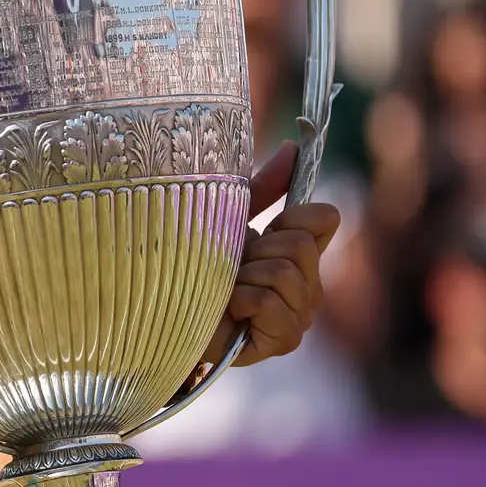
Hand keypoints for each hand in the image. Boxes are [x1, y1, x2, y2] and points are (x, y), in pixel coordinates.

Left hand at [210, 141, 343, 365]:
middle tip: (231, 267)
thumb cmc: (188, 264)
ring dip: (244, 277)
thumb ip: (262, 187)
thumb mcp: (226, 218)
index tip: (262, 226)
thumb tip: (293, 146)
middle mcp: (306, 283)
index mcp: (296, 252)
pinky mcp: (284, 339)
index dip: (293, 214)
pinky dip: (243, 302)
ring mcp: (298, 314)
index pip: (326, 217)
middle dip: (256, 249)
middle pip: (302, 244)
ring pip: (286, 273)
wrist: (159, 311)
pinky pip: (275, 304)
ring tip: (224, 289)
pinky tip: (228, 310)